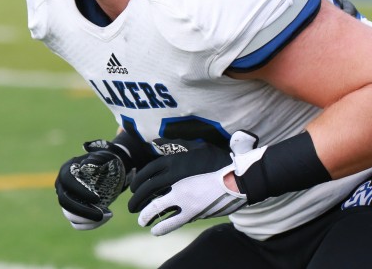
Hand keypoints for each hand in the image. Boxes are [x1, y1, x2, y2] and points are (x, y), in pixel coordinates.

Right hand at [55, 139, 132, 229]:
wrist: (107, 171)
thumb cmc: (105, 160)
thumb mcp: (102, 150)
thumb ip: (96, 146)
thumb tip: (86, 146)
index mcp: (67, 170)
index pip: (67, 181)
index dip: (80, 191)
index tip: (98, 198)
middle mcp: (62, 186)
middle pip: (65, 202)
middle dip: (83, 211)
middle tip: (102, 214)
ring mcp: (67, 199)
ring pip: (70, 215)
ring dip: (88, 220)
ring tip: (107, 216)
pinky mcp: (73, 211)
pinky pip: (76, 223)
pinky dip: (89, 225)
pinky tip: (104, 219)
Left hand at [127, 132, 258, 235]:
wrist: (239, 178)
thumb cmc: (219, 160)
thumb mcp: (197, 147)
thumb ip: (177, 145)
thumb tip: (158, 141)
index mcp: (174, 162)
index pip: (147, 173)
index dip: (137, 182)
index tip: (134, 189)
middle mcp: (175, 179)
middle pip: (147, 191)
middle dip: (137, 201)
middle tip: (132, 208)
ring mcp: (183, 196)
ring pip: (157, 208)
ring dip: (146, 215)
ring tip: (142, 221)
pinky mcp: (193, 211)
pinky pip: (173, 219)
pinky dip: (163, 225)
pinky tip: (156, 229)